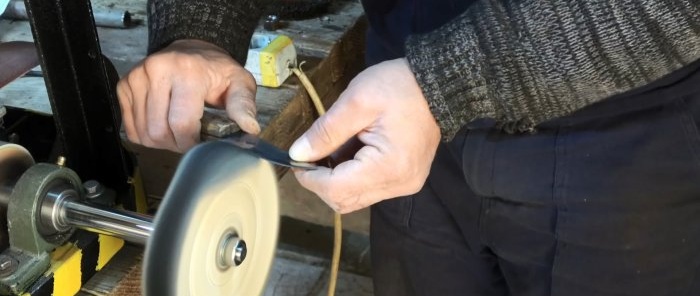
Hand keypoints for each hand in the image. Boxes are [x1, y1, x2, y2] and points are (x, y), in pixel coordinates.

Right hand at [117, 39, 259, 151]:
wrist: (192, 49)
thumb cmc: (216, 71)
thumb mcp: (239, 83)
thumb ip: (243, 105)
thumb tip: (249, 128)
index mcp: (187, 71)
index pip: (181, 124)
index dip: (191, 143)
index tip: (200, 144)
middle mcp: (157, 70)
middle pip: (159, 131)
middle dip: (176, 144)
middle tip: (189, 139)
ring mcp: (137, 77)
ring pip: (143, 133)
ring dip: (161, 142)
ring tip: (177, 131)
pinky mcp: (124, 85)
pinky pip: (130, 127)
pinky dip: (146, 135)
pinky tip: (162, 125)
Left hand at [290, 58, 440, 213]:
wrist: (437, 84)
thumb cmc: (399, 87)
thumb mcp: (356, 101)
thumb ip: (325, 132)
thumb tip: (298, 154)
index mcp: (388, 167)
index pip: (336, 189)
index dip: (310, 178)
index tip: (297, 158)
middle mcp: (399, 184)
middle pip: (344, 200)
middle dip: (322, 180)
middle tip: (316, 150)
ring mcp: (405, 185)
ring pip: (355, 197)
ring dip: (337, 177)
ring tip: (340, 145)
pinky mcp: (406, 180)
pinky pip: (370, 189)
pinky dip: (353, 175)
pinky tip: (355, 149)